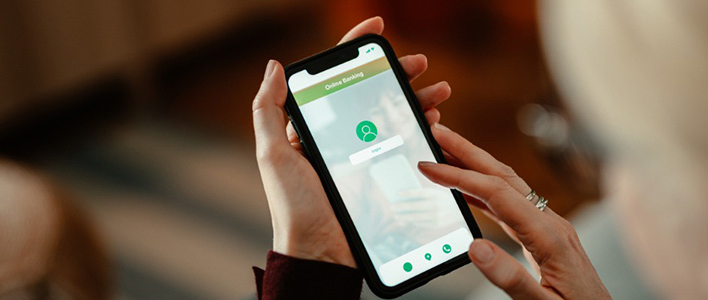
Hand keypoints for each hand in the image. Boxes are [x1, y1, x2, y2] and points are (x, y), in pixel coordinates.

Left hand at [253, 17, 452, 267]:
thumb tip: (275, 65)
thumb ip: (268, 109)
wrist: (320, 253)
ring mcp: (363, 156)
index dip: (355, 47)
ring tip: (440, 91)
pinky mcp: (382, 176)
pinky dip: (421, 130)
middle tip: (422, 63)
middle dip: (398, 72)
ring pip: (393, 116)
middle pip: (372, 92)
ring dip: (417, 98)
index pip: (335, 77)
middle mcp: (339, 137)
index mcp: (312, 127)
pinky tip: (434, 121)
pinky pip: (405, 145)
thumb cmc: (293, 206)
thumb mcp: (272, 154)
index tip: (378, 27)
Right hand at [418, 125, 611, 298]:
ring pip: (507, 186)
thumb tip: (476, 247)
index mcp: (550, 237)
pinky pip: (511, 205)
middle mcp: (551, 224)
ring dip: (475, 166)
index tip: (429, 167)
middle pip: (503, 177)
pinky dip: (485, 192)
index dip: (459, 177)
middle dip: (467, 152)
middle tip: (436, 131)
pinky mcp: (546, 237)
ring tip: (445, 153)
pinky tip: (467, 192)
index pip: (497, 194)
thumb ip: (511, 279)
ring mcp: (550, 228)